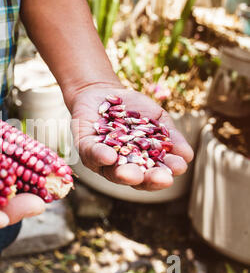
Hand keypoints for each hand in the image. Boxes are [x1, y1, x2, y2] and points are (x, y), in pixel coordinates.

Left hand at [68, 84, 193, 190]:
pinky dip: (100, 155)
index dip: (165, 174)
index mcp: (140, 164)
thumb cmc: (134, 110)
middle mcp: (120, 166)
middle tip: (161, 179)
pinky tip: (109, 156)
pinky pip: (92, 153)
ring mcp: (102, 159)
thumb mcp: (157, 120)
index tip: (179, 168)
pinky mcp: (85, 147)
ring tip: (133, 174)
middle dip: (147, 179)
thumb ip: (170, 136)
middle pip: (134, 178)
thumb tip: (187, 155)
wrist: (103, 92)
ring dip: (123, 174)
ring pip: (111, 171)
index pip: (153, 175)